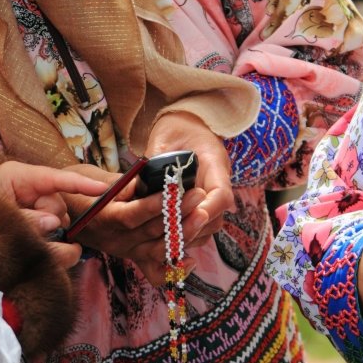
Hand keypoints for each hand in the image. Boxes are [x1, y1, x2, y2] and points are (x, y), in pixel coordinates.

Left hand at [0, 161, 107, 268]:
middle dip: (52, 221)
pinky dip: (56, 251)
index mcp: (18, 177)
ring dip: (52, 238)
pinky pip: (58, 240)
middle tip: (34, 232)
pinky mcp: (39, 230)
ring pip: (60, 224)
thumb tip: (55, 223)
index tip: (102, 188)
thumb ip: (27, 218)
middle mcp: (31, 192)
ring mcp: (36, 210)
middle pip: (58, 204)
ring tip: (34, 244)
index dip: (80, 184)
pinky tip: (55, 255)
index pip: (55, 178)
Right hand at [59, 164, 200, 284]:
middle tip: (199, 194)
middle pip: (151, 232)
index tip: (175, 189)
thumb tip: (145, 178)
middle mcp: (115, 240)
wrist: (65, 210)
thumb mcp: (92, 178)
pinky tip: (191, 260)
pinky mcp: (133, 257)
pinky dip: (174, 268)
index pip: (132, 215)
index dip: (155, 205)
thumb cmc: (80, 189)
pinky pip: (155, 271)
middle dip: (178, 213)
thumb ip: (120, 182)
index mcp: (103, 219)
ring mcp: (126, 251)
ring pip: (159, 250)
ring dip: (184, 234)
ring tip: (203, 215)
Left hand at [147, 111, 234, 246]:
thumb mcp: (164, 138)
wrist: (187, 125)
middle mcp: (218, 183)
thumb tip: (141, 185)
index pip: (221, 194)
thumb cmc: (175, 129)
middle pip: (216, 217)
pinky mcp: (203, 204)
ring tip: (163, 238)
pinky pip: (200, 227)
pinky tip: (165, 238)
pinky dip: (185, 236)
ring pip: (209, 226)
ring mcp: (212, 195)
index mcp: (214, 162)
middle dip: (193, 229)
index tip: (192, 216)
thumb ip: (156, 160)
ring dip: (188, 235)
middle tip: (167, 233)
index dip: (209, 210)